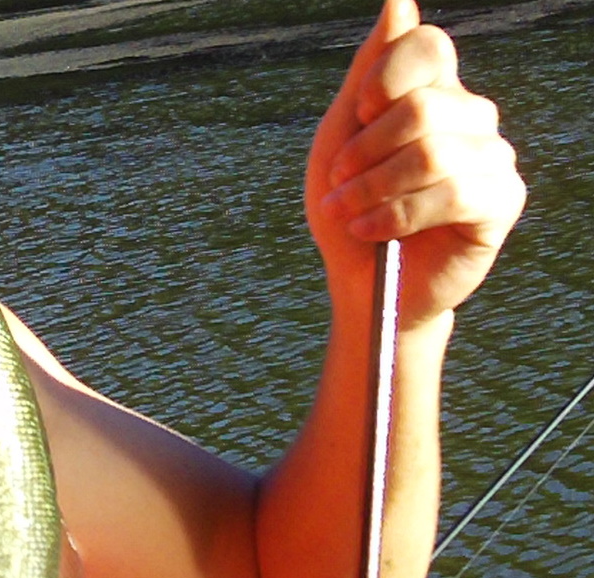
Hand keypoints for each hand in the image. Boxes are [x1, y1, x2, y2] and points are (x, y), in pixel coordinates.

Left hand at [305, 0, 525, 324]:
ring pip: (432, 151)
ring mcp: (493, 158)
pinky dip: (398, 215)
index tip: (357, 119)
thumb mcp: (340, 141)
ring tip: (348, 214)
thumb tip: (400, 2)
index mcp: (434, 93)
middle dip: (364, 152)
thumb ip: (366, 76)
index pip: (426, 49)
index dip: (382, 81)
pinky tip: (373, 232)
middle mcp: (471, 118)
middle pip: (422, 105)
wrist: (363, 288)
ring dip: (373, 189)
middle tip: (337, 186)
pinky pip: (452, 193)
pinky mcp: (502, 202)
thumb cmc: (349, 213)